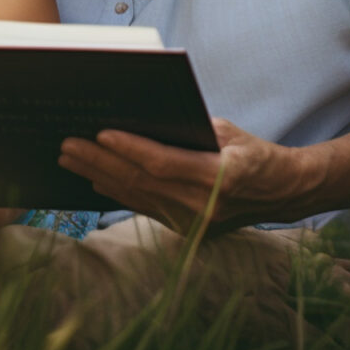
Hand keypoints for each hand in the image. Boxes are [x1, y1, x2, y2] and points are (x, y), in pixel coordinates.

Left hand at [58, 118, 321, 229]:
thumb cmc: (253, 152)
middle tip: (67, 145)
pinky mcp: (187, 231)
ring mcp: (195, 224)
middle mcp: (205, 206)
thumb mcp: (227, 131)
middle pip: (142, 182)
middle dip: (99, 162)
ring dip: (99, 177)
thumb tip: (137, 118)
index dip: (129, 149)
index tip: (99, 133)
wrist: (282, 194)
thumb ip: (186, 129)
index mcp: (222, 176)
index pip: (164, 163)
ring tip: (69, 159)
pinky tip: (94, 178)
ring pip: (137, 197)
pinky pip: (144, 208)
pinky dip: (117, 192)